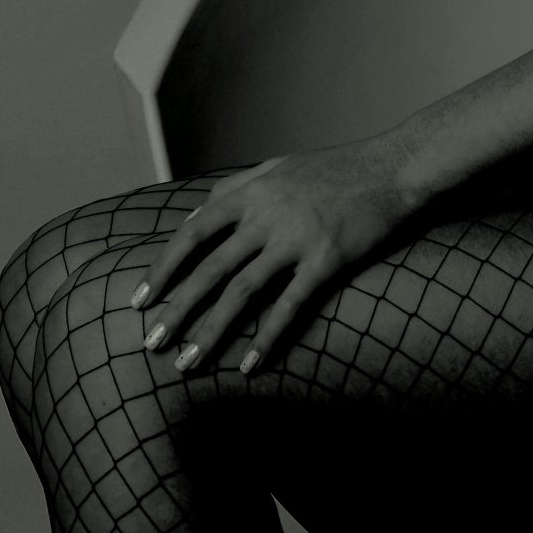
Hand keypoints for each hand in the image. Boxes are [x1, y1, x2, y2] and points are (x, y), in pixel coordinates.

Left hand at [132, 140, 409, 374]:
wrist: (392, 168)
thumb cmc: (336, 168)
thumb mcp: (279, 166)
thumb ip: (234, 189)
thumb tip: (192, 217)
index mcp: (253, 192)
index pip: (193, 233)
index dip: (163, 268)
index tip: (140, 299)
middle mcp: (268, 215)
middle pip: (210, 269)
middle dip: (177, 310)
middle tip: (152, 344)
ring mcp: (297, 238)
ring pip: (242, 292)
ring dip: (210, 332)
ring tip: (188, 363)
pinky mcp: (327, 260)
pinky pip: (290, 306)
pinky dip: (267, 338)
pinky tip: (250, 366)